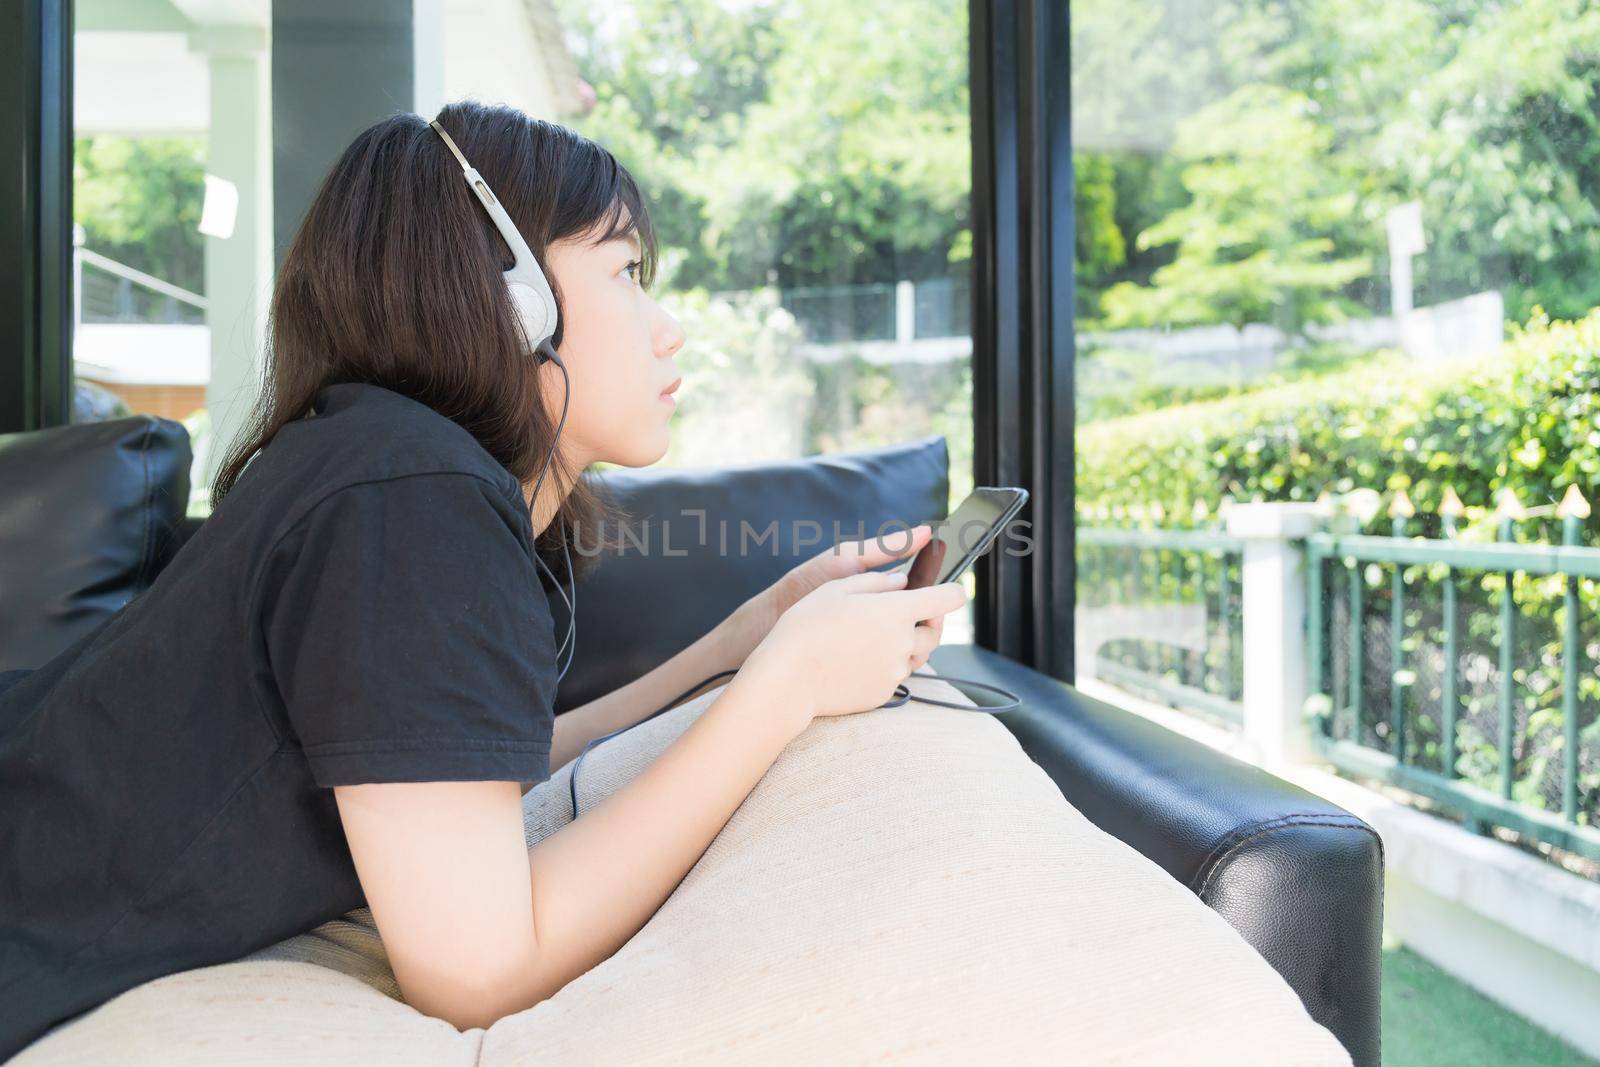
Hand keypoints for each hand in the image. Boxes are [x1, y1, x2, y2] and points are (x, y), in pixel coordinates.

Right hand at [727, 524, 944, 667]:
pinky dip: (882, 666)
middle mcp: (903, 643)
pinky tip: (854, 660)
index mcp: (896, 611)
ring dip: (902, 646)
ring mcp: (894, 672)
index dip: (953, 591)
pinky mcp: (882, 694)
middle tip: (902, 615)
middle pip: (933, 633)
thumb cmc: (807, 627)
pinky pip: (892, 676)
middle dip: (925, 623)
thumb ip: (877, 581)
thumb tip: (902, 582)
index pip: (946, 599)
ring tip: (869, 637)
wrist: (787, 679)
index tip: (953, 590)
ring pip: (912, 657)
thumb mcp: (837, 588)